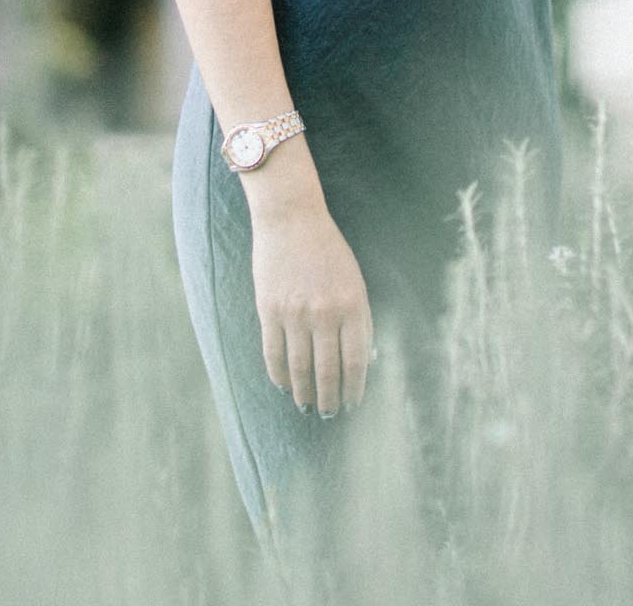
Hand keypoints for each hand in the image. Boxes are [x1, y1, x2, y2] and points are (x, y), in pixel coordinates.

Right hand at [250, 204, 372, 415]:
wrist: (292, 218)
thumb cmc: (329, 250)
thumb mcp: (355, 281)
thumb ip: (359, 319)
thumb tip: (364, 361)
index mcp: (352, 305)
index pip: (356, 361)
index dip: (354, 389)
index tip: (352, 404)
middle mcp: (324, 313)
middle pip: (328, 371)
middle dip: (329, 399)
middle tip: (328, 414)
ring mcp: (295, 313)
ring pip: (300, 368)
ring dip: (304, 393)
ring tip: (307, 407)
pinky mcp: (269, 310)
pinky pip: (273, 353)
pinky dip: (279, 376)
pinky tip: (285, 386)